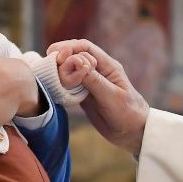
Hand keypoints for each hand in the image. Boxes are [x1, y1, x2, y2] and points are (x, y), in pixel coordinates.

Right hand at [47, 39, 149, 154]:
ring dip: (59, 70)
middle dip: (61, 56)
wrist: (133, 133)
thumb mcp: (112, 97)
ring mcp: (90, 83)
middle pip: (75, 55)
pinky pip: (69, 84)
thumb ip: (94, 80)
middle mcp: (98, 71)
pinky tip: (53, 85)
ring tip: (50, 75)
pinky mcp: (84, 95)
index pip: (86, 48)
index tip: (57, 56)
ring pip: (70, 69)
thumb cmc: (128, 113)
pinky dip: (60, 83)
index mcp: (108, 66)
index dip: (69, 48)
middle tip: (49, 65)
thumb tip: (76, 63)